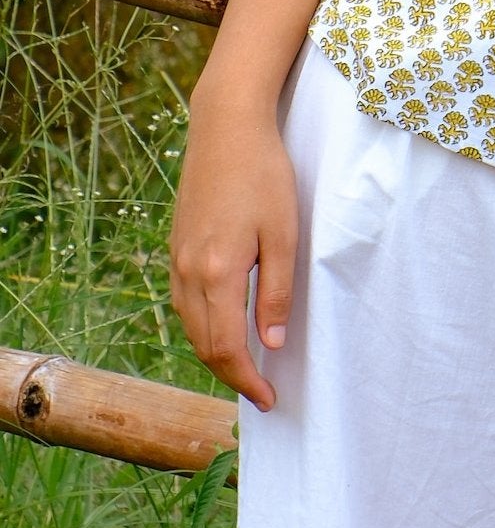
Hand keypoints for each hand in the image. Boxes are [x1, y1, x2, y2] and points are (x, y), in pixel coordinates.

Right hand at [169, 85, 297, 411]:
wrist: (225, 128)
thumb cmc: (264, 174)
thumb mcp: (285, 232)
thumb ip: (277, 291)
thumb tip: (271, 344)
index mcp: (217, 273)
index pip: (226, 348)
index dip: (246, 381)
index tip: (269, 400)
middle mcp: (188, 273)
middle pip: (203, 344)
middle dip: (231, 374)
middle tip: (261, 390)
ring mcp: (177, 259)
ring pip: (190, 326)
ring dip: (215, 352)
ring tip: (246, 364)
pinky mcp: (176, 246)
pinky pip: (184, 302)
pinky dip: (202, 325)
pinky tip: (223, 323)